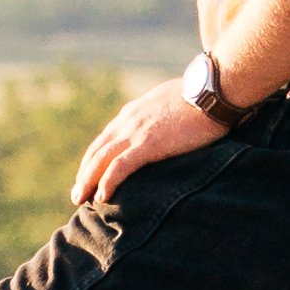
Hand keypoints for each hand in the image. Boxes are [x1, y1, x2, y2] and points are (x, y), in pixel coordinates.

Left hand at [71, 64, 223, 209]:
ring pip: (101, 160)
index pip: (105, 139)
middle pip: (97, 150)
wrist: (212, 90)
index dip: (94, 159)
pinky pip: (120, 166)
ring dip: (87, 181)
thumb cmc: (201, 96)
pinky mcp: (149, 143)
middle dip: (84, 173)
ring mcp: (137, 132)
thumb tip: (167, 125)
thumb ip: (161, 115)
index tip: (88, 175)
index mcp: (133, 112)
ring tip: (80, 199)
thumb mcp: (172, 102)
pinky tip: (101, 197)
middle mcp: (129, 121)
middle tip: (77, 194)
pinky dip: (107, 182)